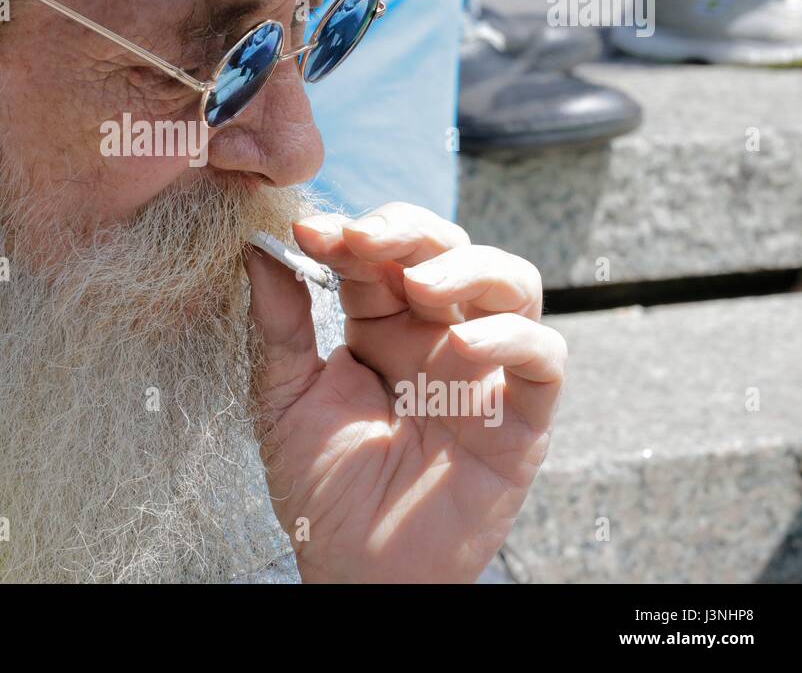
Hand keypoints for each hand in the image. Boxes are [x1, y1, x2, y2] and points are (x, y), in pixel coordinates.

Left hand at [245, 202, 565, 582]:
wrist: (355, 571)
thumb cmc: (320, 488)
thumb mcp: (285, 397)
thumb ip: (278, 324)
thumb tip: (257, 248)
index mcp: (381, 324)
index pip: (378, 253)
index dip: (349, 232)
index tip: (308, 232)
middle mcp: (438, 335)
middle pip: (449, 249)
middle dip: (408, 230)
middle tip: (363, 239)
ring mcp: (483, 371)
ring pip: (513, 283)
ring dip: (469, 267)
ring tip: (419, 284)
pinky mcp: (521, 418)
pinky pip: (543, 358)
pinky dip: (513, 338)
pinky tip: (465, 344)